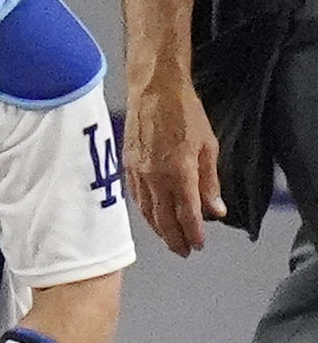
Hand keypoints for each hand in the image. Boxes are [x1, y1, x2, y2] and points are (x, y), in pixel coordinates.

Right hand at [124, 70, 219, 255]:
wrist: (154, 91)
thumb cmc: (186, 114)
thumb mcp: (208, 146)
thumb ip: (210, 182)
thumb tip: (216, 210)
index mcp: (179, 171)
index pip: (187, 213)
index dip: (193, 232)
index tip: (198, 245)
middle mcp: (155, 176)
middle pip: (163, 217)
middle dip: (174, 238)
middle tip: (183, 252)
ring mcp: (137, 172)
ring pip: (146, 210)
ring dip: (158, 229)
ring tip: (168, 239)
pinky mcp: (126, 165)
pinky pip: (135, 196)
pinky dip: (144, 211)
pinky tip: (151, 216)